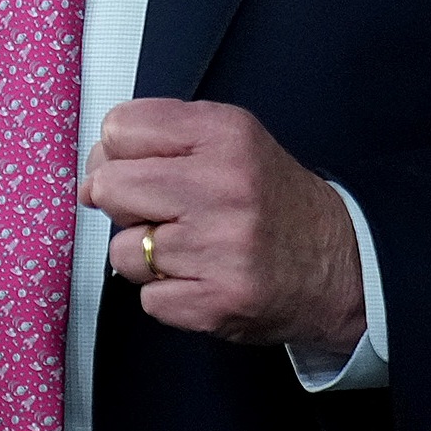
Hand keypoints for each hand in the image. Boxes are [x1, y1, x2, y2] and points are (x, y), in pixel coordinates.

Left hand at [79, 98, 364, 351]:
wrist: (342, 264)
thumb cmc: (270, 200)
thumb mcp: (229, 141)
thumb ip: (159, 142)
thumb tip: (87, 181)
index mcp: (223, 133)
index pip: (118, 128)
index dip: (116, 153)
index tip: (138, 169)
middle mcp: (222, 186)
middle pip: (109, 187)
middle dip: (125, 205)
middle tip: (163, 214)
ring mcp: (220, 247)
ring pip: (124, 250)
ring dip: (148, 257)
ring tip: (191, 250)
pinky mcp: (218, 302)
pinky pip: (148, 298)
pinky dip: (168, 295)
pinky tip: (204, 279)